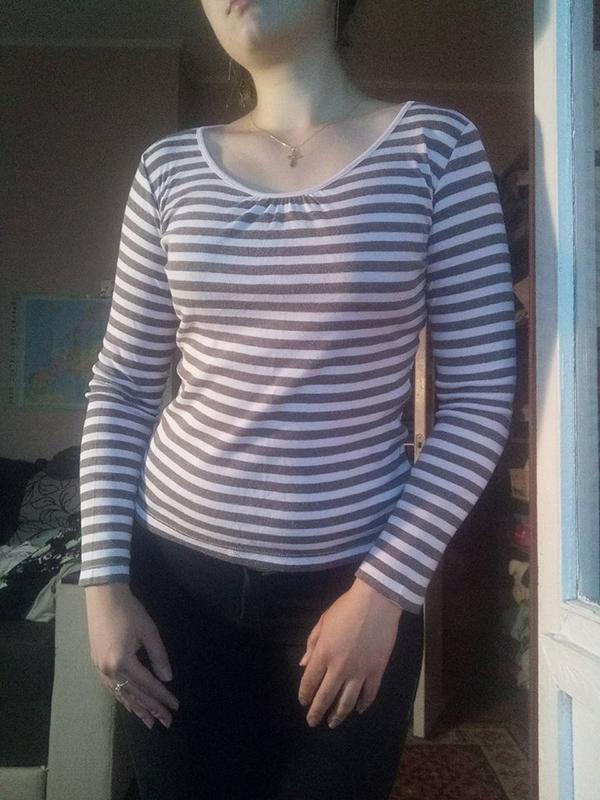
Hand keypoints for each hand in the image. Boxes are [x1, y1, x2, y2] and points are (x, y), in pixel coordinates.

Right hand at [84, 583, 179, 730]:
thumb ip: (158, 656)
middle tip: (166, 723)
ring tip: (150, 722)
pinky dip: (122, 698)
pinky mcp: (96, 664)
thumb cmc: (129, 611)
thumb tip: (167, 678)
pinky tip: (129, 706)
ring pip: (121, 695)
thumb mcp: (149, 631)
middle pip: (134, 695)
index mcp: (123, 662)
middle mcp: (109, 670)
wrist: (103, 597)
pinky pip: (111, 688)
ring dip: (137, 709)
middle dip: (152, 709)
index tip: (175, 707)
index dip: (162, 697)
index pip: (148, 685)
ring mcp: (100, 669)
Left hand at [297, 577, 401, 728]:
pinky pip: (369, 694)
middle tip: (312, 722)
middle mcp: (339, 668)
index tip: (303, 702)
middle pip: (326, 696)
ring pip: (347, 702)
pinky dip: (363, 704)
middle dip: (317, 711)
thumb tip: (304, 665)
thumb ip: (312, 644)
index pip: (310, 682)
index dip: (305, 694)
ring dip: (338, 715)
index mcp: (323, 653)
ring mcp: (360, 671)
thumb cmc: (345, 608)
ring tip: (333, 723)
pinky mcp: (377, 671)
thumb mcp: (322, 622)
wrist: (376, 602)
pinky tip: (358, 709)